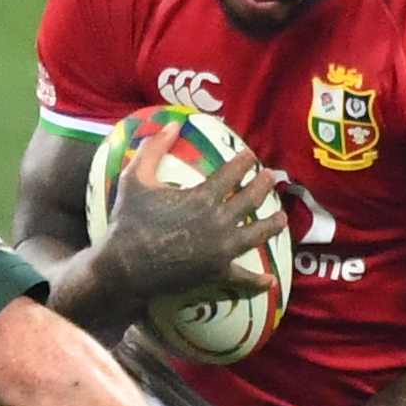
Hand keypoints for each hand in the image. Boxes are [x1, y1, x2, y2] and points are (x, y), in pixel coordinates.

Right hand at [94, 150, 285, 308]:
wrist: (123, 267)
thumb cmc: (128, 221)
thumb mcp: (135, 178)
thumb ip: (153, 148)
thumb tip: (173, 124)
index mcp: (203, 197)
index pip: (234, 172)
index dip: (244, 161)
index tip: (250, 156)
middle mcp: (219, 222)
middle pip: (252, 199)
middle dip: (264, 185)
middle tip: (270, 177)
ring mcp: (221, 250)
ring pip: (258, 234)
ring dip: (273, 224)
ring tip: (282, 218)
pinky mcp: (216, 274)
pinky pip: (243, 278)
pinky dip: (258, 281)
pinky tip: (270, 280)